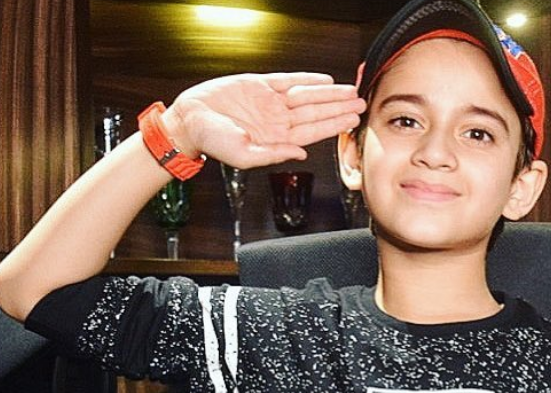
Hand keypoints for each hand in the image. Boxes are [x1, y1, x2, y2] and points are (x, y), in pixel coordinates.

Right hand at [162, 72, 365, 167]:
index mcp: (277, 138)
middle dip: (339, 108)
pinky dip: (307, 80)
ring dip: (329, 94)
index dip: (334, 125)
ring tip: (350, 91)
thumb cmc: (212, 142)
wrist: (190, 120)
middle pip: (316, 112)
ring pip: (308, 96)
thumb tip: (300, 155)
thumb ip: (273, 155)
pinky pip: (289, 81)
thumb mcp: (243, 155)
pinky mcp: (261, 85)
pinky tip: (324, 81)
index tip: (353, 121)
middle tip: (361, 104)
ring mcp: (271, 102)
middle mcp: (278, 120)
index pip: (313, 132)